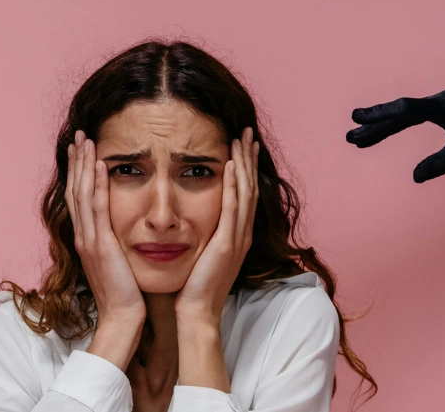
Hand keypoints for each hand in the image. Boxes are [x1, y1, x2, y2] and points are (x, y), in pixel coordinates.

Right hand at [66, 129, 145, 323]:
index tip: (81, 150)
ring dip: (83, 165)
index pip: (79, 198)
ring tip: (86, 141)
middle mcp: (83, 235)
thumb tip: (120, 227)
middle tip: (79, 136)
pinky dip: (96, 185)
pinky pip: (98, 208)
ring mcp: (90, 239)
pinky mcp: (101, 244)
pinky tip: (100, 166)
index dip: (78, 172)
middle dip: (76, 161)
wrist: (123, 317)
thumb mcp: (116, 260)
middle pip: (75, 190)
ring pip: (82, 194)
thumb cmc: (125, 292)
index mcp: (87, 239)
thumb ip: (115, 241)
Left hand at [174, 127, 258, 324]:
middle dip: (249, 158)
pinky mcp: (226, 244)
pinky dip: (233, 185)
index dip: (245, 168)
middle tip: (247, 133)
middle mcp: (242, 233)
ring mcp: (237, 238)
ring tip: (241, 139)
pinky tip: (230, 166)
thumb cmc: (195, 285)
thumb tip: (195, 216)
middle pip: (249, 187)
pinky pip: (231, 208)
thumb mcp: (204, 253)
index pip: (244, 193)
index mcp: (237, 234)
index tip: (243, 145)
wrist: (196, 311)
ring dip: (244, 164)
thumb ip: (206, 233)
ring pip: (244, 192)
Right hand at [345, 89, 444, 182]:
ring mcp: (442, 103)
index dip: (379, 116)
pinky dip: (399, 124)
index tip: (357, 119)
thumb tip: (415, 178)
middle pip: (399, 112)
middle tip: (349, 134)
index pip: (404, 110)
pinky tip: (389, 131)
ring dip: (384, 126)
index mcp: (441, 106)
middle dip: (374, 125)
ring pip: (405, 114)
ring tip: (360, 137)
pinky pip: (414, 115)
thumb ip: (440, 164)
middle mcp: (439, 101)